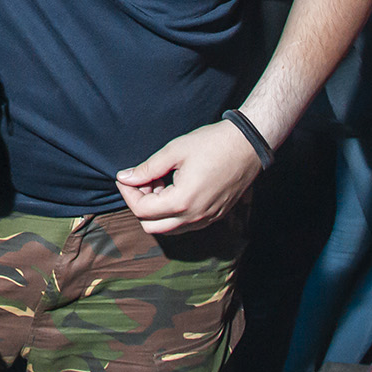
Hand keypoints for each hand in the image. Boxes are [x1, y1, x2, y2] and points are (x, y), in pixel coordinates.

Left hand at [115, 120, 261, 235]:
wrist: (247, 145)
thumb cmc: (212, 144)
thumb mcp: (174, 151)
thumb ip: (147, 168)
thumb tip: (125, 177)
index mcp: (182, 201)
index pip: (141, 210)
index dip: (128, 193)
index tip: (125, 177)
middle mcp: (194, 217)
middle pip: (151, 226)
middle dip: (141, 204)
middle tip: (143, 180)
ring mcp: (206, 219)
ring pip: (168, 228)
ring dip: (157, 209)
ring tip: (160, 181)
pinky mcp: (214, 216)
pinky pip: (185, 224)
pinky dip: (172, 211)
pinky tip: (175, 187)